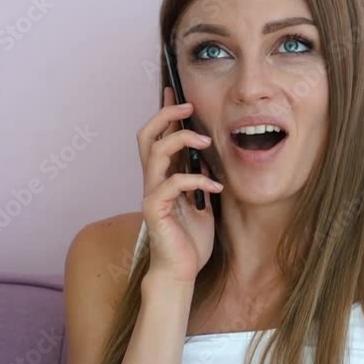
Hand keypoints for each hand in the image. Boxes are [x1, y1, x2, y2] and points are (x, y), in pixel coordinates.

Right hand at [136, 86, 222, 283]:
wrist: (181, 272)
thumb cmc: (191, 240)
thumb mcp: (202, 202)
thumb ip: (201, 178)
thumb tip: (211, 156)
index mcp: (163, 177)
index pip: (157, 136)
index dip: (164, 113)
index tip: (175, 92)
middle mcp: (152, 181)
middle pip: (146, 135)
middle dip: (165, 115)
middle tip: (188, 107)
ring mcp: (151, 194)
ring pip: (155, 152)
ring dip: (181, 140)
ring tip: (207, 141)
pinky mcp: (155, 210)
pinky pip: (172, 184)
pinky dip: (197, 179)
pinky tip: (216, 187)